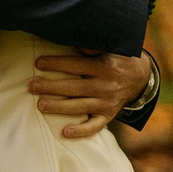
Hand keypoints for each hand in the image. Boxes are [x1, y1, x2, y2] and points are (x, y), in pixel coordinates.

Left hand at [30, 49, 154, 139]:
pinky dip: (80, 131)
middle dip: (51, 87)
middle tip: (32, 86)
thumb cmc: (116, 59)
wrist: (140, 78)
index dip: (56, 64)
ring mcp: (107, 103)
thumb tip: (75, 39)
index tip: (38, 63)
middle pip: (74, 87)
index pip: (76, 65)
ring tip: (40, 105)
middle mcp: (106, 86)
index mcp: (105, 67)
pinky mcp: (108, 116)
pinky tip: (64, 132)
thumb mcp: (111, 47)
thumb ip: (93, 45)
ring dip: (59, 107)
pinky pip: (94, 126)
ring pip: (80, 107)